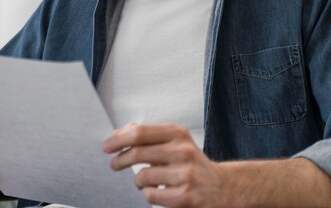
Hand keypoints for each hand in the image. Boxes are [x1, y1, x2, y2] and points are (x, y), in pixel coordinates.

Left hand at [102, 123, 225, 207]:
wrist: (223, 187)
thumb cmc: (193, 163)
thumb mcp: (177, 141)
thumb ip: (150, 134)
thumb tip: (120, 132)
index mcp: (178, 134)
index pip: (139, 132)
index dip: (118, 139)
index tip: (107, 146)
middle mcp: (183, 151)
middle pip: (137, 153)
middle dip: (120, 160)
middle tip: (114, 164)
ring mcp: (185, 175)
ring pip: (142, 176)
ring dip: (137, 180)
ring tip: (143, 180)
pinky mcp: (185, 197)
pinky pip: (151, 195)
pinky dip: (148, 194)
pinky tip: (157, 190)